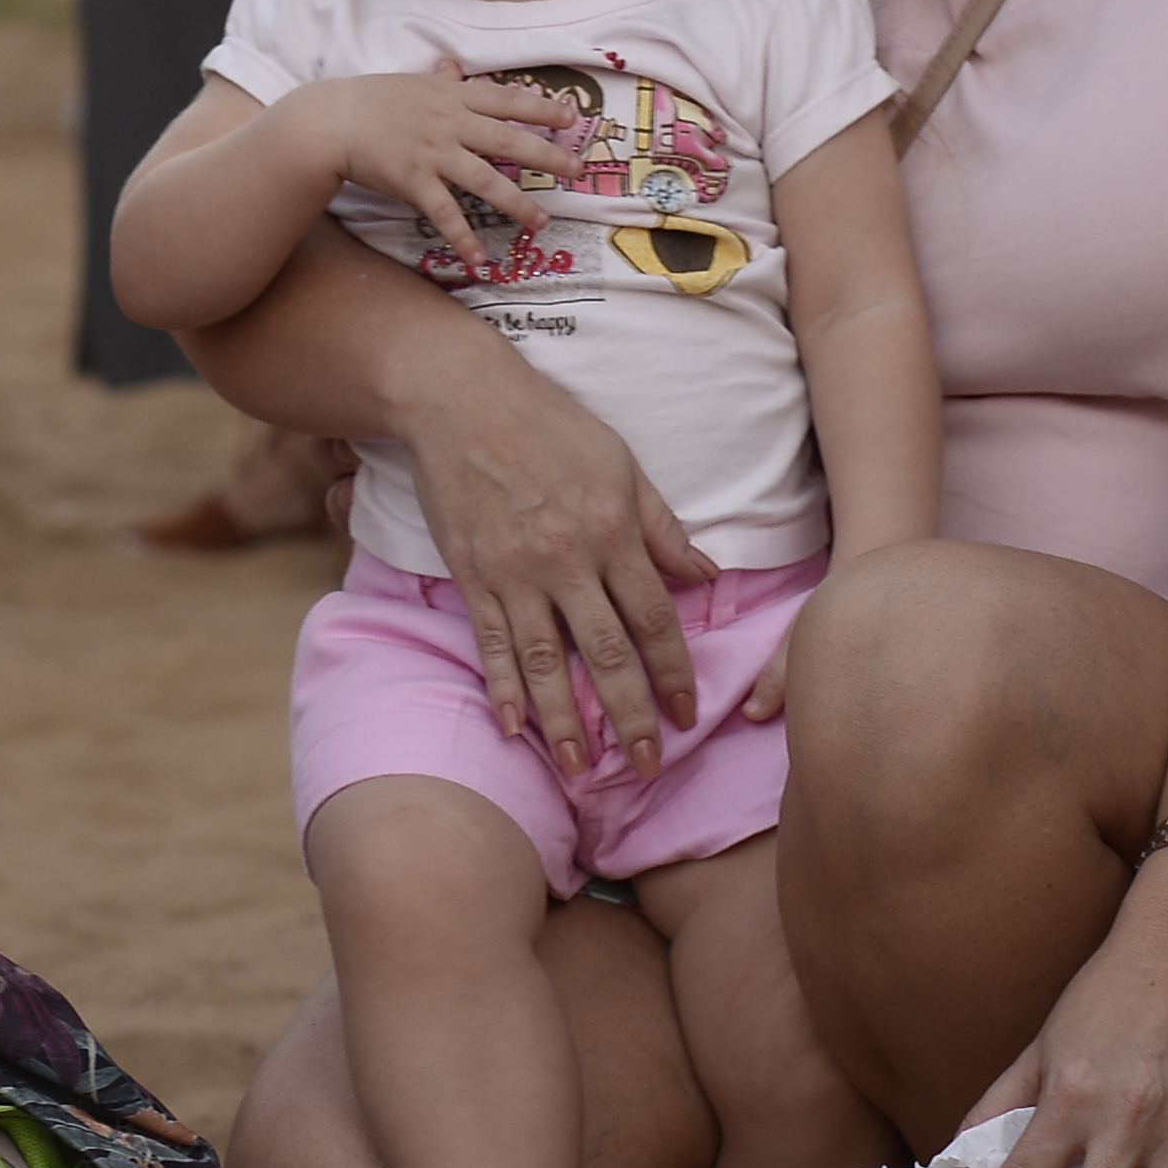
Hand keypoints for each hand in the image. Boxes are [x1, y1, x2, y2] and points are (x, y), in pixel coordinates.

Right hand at [294, 62, 584, 268]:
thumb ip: (441, 79)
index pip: (507, 101)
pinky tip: (479, 258)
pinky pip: (444, 213)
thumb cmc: (372, 100)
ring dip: (516, 202)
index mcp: (454, 97)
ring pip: (484, 180)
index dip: (542, 108)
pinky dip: (462, 236)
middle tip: (577, 170)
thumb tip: (454, 64)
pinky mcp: (412, 181)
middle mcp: (450, 123)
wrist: (330, 120)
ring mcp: (432, 153)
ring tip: (541, 221)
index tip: (572, 117)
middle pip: (508, 140)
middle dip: (547, 155)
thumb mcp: (412, 83)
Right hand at [380, 325, 714, 759]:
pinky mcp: (473, 575)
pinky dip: (500, 689)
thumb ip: (661, 528)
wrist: (460, 398)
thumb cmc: (550, 424)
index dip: (673, 672)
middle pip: (606, 653)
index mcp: (612, 532)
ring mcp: (514, 572)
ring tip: (578, 769)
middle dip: (630, 714)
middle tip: (646, 765)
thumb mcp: (621, 464)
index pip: (654, 618)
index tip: (687, 715)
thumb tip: (706, 577)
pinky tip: (512, 729)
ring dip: (564, 721)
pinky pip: (490, 643)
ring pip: (545, 662)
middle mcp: (567, 560)